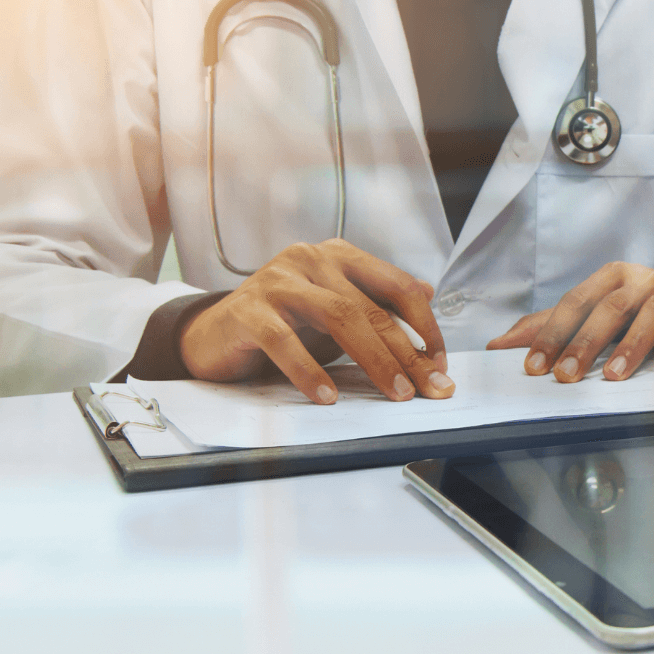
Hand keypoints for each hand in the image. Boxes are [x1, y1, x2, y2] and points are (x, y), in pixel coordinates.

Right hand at [179, 239, 453, 403]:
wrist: (212, 335)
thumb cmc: (285, 323)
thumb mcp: (337, 310)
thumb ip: (378, 301)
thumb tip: (428, 292)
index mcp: (338, 256)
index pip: (396, 285)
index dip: (425, 326)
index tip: (441, 364)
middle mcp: (310, 259)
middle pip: (371, 307)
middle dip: (407, 353)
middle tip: (429, 389)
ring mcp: (276, 281)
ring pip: (338, 317)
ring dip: (374, 360)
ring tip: (395, 393)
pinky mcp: (246, 310)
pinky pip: (284, 340)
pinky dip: (309, 371)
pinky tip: (327, 397)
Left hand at [487, 262, 653, 381]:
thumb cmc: (643, 309)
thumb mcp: (598, 311)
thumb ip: (551, 325)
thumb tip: (497, 346)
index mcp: (611, 278)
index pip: (575, 303)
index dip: (554, 334)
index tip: (535, 368)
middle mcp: (643, 280)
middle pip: (611, 307)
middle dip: (586, 342)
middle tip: (566, 377)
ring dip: (632, 345)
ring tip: (614, 377)